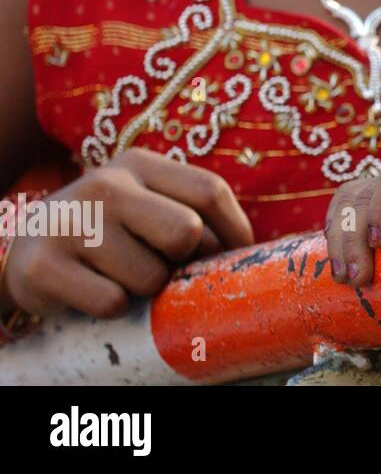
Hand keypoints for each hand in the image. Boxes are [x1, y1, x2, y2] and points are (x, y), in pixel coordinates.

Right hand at [0, 149, 252, 318]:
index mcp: (139, 164)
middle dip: (184, 260)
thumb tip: (259, 252)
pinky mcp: (44, 265)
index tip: (233, 256)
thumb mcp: (148, 205)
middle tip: (165, 266)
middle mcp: (105, 185)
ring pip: (150, 276)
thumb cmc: (110, 230)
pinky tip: (95, 291)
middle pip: (186, 231)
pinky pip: (111, 302)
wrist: (28, 248)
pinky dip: (113, 309)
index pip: (210, 192)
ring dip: (146, 290)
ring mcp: (72, 223)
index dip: (234, 231)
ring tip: (121, 276)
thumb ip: (195, 214)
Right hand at [324, 146, 380, 287]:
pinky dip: (336, 233)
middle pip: (365, 192)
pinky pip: (347, 210)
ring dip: (339, 238)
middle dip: (353, 235)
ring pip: (349, 201)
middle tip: (356, 279)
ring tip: (343, 279)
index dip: (380, 206)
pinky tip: (336, 262)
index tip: (376, 242)